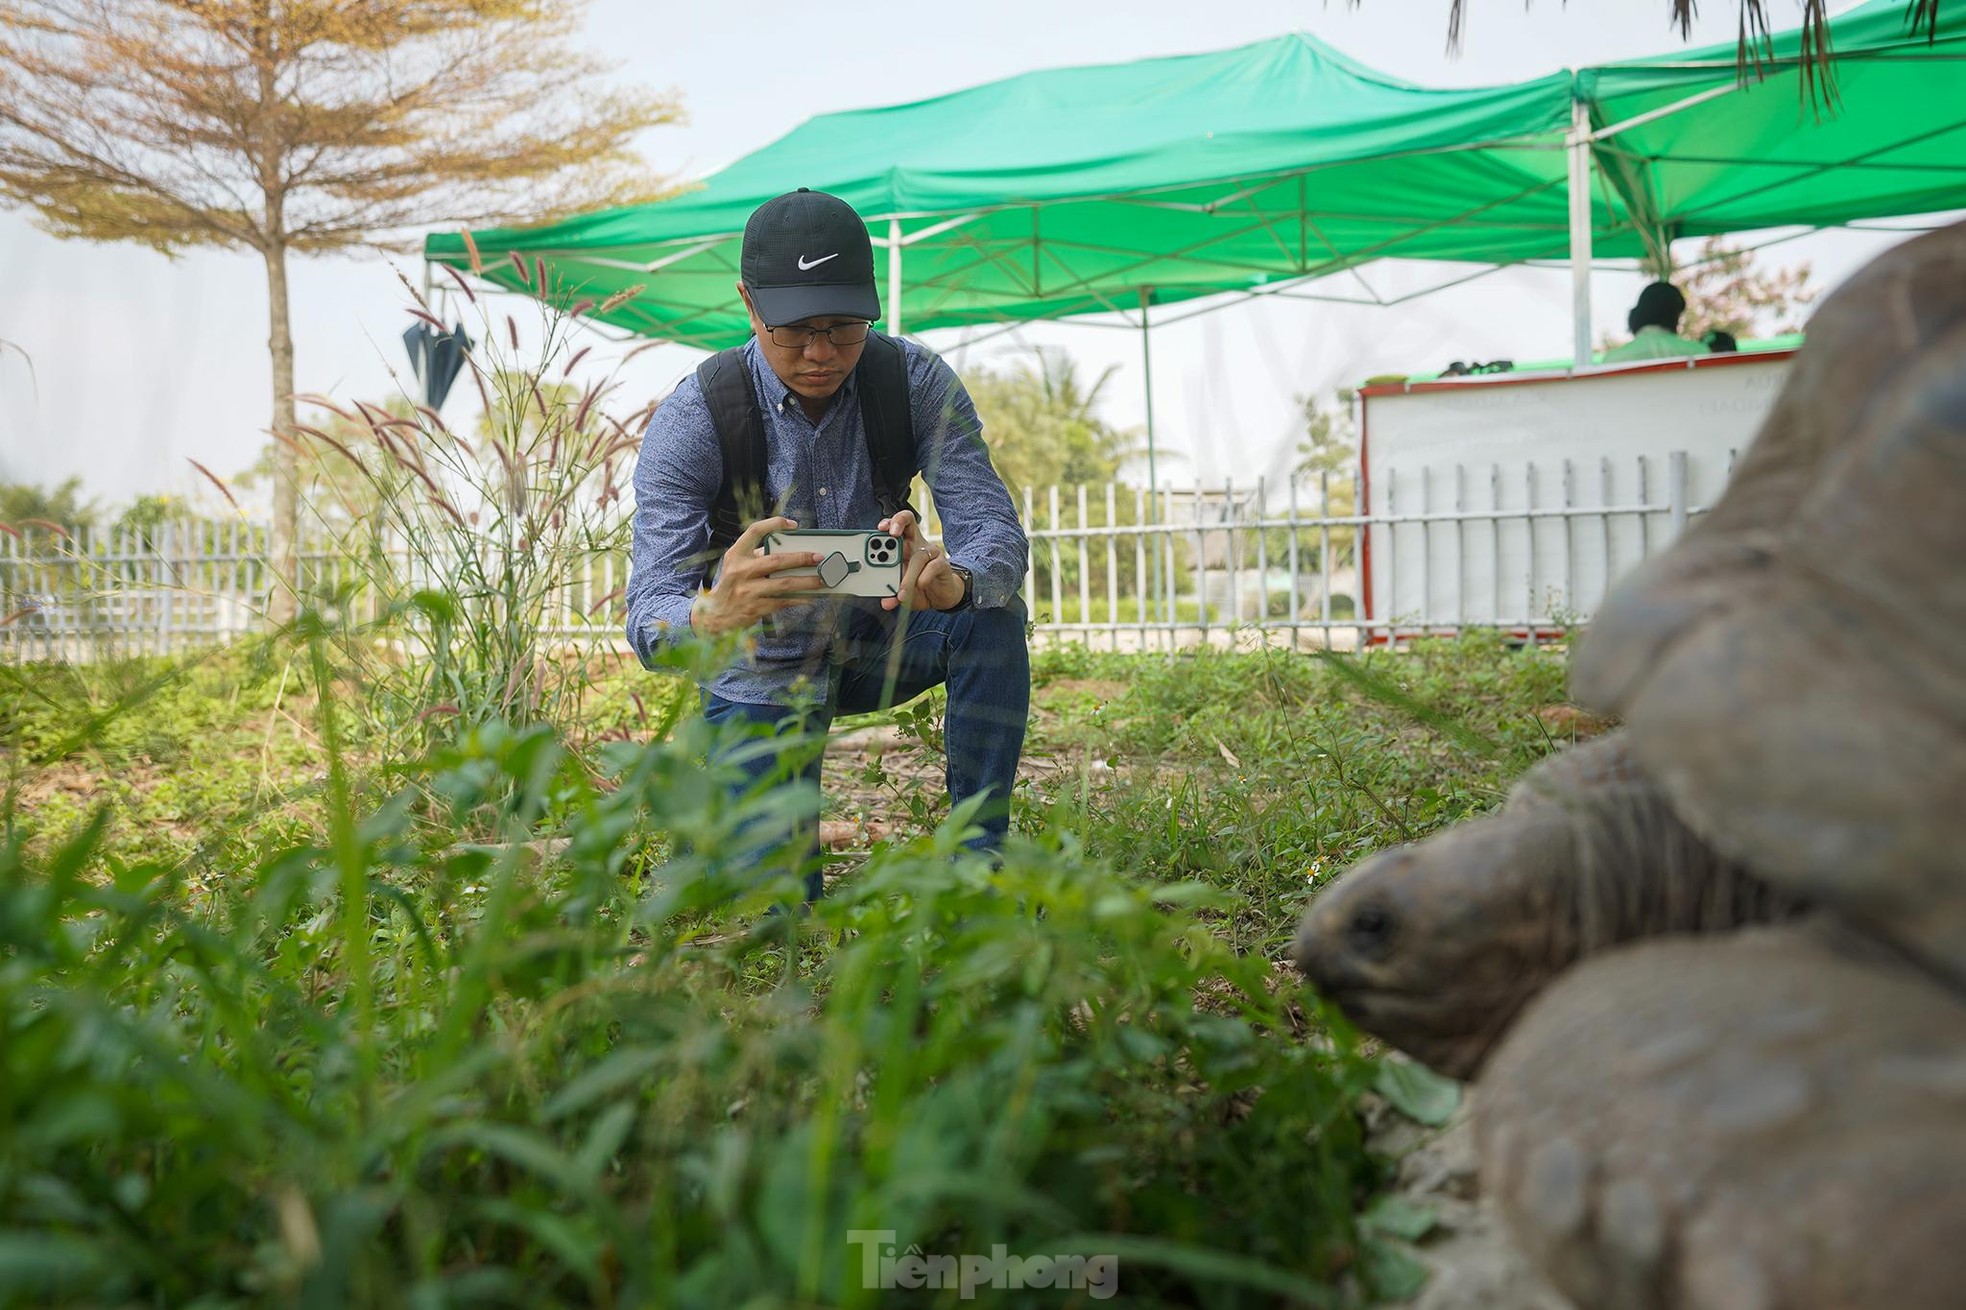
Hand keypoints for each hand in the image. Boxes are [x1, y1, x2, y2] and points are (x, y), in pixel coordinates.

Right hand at [691, 516, 825, 635]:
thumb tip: (790, 552)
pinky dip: (799, 598)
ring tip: (822, 580)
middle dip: (801, 558)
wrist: (714, 615)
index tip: (793, 525)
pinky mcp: (755, 608)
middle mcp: (740, 571)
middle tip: (819, 557)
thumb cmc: (731, 586)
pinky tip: (810, 596)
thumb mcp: (736, 566)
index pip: (755, 532)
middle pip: (776, 560)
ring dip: (807, 581)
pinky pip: (783, 601)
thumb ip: (756, 556)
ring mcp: (748, 591)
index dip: (774, 524)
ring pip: (784, 584)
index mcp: (735, 555)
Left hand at [878, 509, 965, 611]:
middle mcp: (916, 544)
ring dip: (907, 576)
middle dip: (897, 524)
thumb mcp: (901, 589)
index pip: (896, 525)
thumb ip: (891, 593)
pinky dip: (924, 577)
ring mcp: (931, 553)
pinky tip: (920, 585)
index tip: (880, 528)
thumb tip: (886, 602)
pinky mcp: (942, 565)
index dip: (889, 522)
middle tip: (891, 534)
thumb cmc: (917, 587)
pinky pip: (933, 567)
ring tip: (901, 591)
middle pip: (908, 523)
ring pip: (917, 556)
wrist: (940, 596)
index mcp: (903, 546)